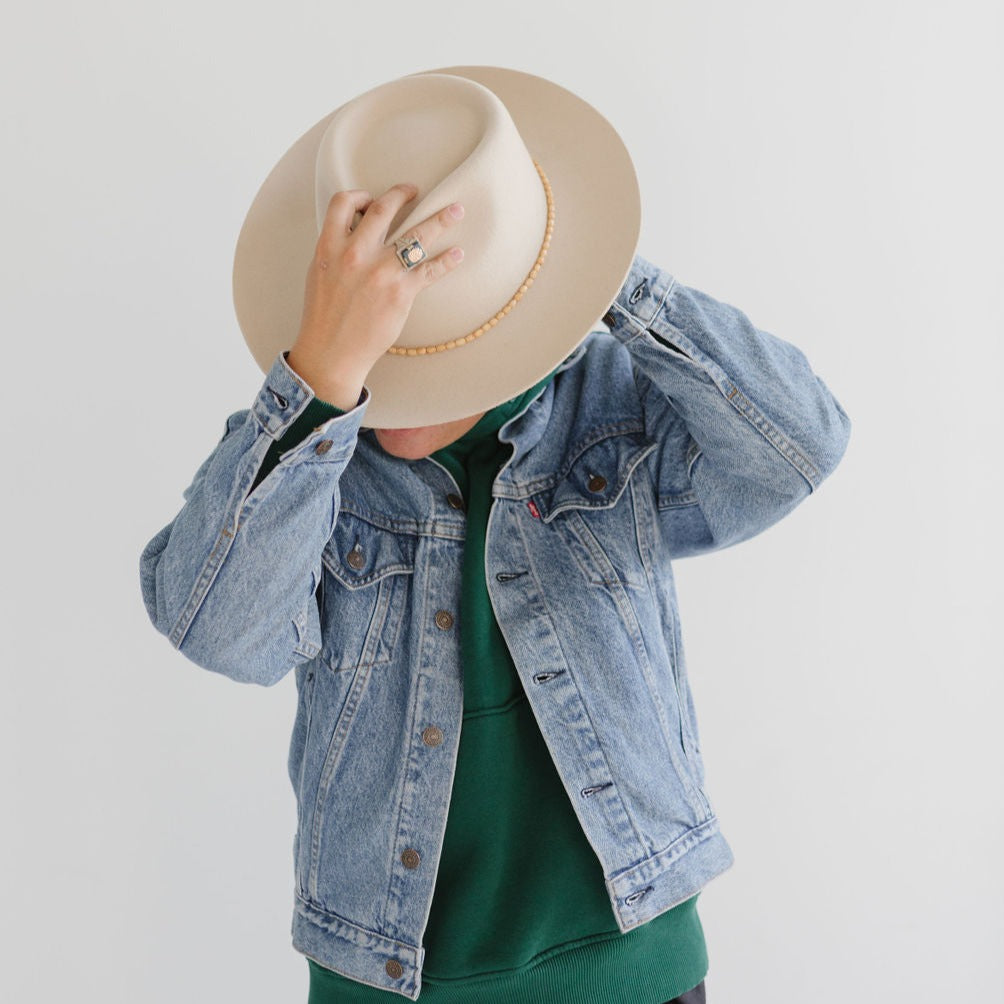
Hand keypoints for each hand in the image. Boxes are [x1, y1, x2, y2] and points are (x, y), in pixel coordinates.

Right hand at [286, 182, 464, 408]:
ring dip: (440, 219)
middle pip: (385, 209)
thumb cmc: (324, 316)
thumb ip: (337, 249)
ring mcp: (381, 272)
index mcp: (330, 246)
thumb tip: (355, 232)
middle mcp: (356, 253)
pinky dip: (447, 260)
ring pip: (416, 234)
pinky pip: (430, 269)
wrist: (331, 352)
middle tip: (416, 191)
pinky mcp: (401, 292)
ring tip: (456, 211)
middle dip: (404, 194)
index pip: (344, 202)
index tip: (374, 197)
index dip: (361, 195)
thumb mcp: (319, 273)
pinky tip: (457, 254)